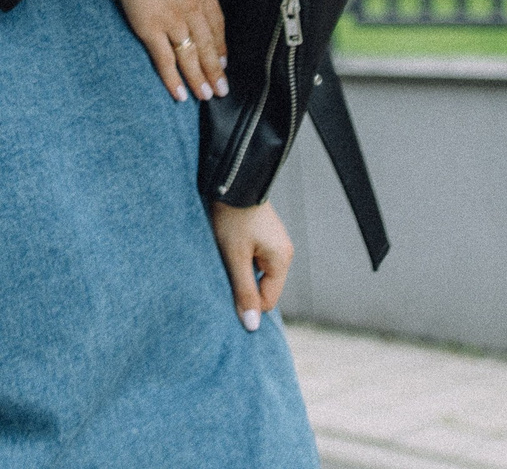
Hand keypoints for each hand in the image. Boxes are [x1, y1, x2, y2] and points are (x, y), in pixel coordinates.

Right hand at [67, 0, 227, 101]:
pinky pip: (164, 59)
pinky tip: (179, 94)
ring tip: (206, 96)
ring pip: (190, 57)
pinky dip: (172, 78)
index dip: (221, 45)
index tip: (224, 61)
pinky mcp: (150, 28)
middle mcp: (192, 10)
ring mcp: (172, 22)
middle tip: (222, 90)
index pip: (217, 24)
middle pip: (207, 46)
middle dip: (215, 70)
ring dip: (200, 79)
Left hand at [210, 200, 292, 330]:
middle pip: (264, 288)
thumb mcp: (235, 258)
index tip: (225, 294)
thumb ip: (244, 291)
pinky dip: (241, 259)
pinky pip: (254, 259)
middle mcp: (284, 252)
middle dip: (243, 286)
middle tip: (223, 272)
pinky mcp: (264, 236)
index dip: (247, 303)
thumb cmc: (232, 218)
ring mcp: (275, 243)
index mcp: (282, 260)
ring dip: (240, 271)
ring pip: (257, 273)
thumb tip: (253, 325)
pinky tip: (228, 248)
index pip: (268, 301)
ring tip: (225, 256)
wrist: (231, 180)